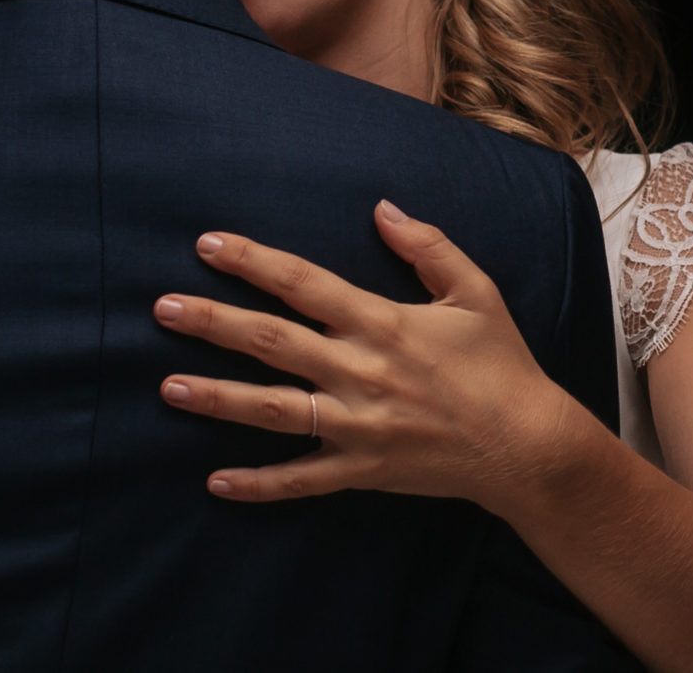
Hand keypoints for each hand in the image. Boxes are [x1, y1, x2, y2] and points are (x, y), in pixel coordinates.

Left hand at [154, 200, 578, 513]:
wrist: (530, 448)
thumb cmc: (502, 365)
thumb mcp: (475, 292)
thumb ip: (428, 246)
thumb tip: (382, 207)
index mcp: (382, 324)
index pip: (304, 284)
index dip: (253, 262)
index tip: (208, 245)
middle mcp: (361, 372)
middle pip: (272, 342)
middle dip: (213, 323)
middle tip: (161, 308)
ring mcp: (359, 426)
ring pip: (273, 411)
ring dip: (218, 398)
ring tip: (168, 387)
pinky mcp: (363, 470)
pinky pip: (302, 480)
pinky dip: (259, 484)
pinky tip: (215, 482)